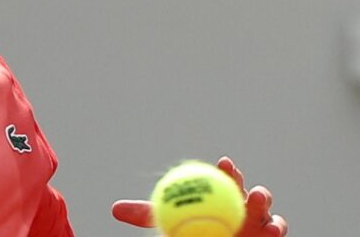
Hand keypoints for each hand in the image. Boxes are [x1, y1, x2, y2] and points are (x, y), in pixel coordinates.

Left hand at [111, 156, 287, 235]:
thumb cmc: (187, 231)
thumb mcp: (166, 222)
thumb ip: (147, 215)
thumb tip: (115, 209)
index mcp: (222, 196)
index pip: (226, 180)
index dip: (228, 170)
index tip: (223, 163)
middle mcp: (244, 208)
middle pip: (251, 194)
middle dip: (251, 184)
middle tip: (246, 184)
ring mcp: (259, 224)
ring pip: (269, 213)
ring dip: (266, 206)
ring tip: (260, 201)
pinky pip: (277, 233)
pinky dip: (277, 230)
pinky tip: (273, 230)